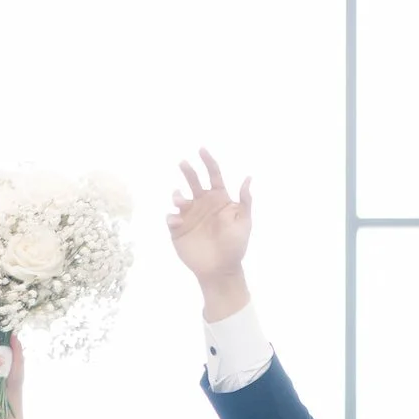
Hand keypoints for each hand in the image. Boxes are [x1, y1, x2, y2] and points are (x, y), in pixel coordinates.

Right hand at [167, 150, 253, 315]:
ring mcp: (189, 216)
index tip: (201, 150)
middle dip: (188, 171)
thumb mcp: (244, 223)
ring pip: (179, 198)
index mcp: (219, 200)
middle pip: (193, 181)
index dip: (208, 162)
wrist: (220, 269)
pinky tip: (178, 221)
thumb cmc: (235, 246)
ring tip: (181, 200)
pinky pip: (171, 217)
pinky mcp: (178, 230)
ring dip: (178, 195)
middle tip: (183, 163)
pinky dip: (172, 216)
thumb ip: (244, 201)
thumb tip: (247, 178)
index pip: (213, 175)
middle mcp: (203, 205)